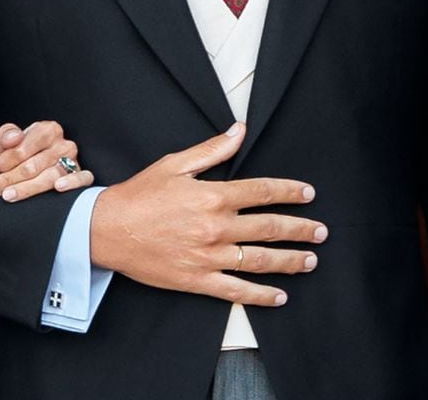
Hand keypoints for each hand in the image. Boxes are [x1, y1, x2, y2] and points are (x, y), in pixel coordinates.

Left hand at [0, 121, 95, 201]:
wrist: (25, 168)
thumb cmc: (17, 155)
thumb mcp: (6, 142)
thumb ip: (5, 136)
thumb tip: (13, 138)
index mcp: (46, 130)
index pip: (23, 148)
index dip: (7, 161)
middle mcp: (62, 143)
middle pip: (34, 165)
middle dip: (11, 179)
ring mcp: (74, 160)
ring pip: (52, 176)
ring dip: (28, 188)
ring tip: (9, 195)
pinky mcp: (82, 175)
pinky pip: (83, 178)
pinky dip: (72, 182)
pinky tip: (58, 187)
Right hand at [89, 123, 325, 306]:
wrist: (106, 230)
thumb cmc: (138, 195)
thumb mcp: (173, 164)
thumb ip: (212, 150)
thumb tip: (239, 130)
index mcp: (212, 196)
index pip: (263, 192)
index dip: (290, 192)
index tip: (308, 194)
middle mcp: (216, 227)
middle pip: (270, 228)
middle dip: (301, 229)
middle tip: (321, 231)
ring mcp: (209, 256)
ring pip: (261, 260)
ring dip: (290, 261)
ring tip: (310, 260)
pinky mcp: (198, 280)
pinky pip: (237, 290)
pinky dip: (262, 295)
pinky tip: (280, 296)